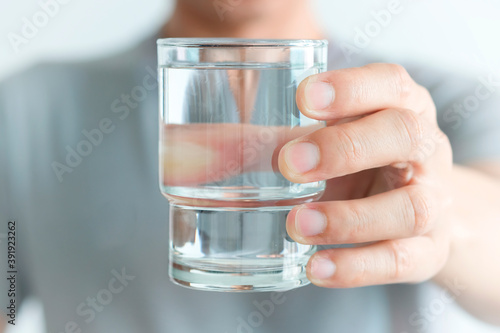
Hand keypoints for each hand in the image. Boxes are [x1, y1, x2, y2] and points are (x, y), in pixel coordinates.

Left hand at [280, 63, 453, 286]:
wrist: (413, 210)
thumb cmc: (358, 164)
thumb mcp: (320, 143)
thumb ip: (265, 144)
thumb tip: (188, 151)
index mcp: (399, 107)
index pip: (390, 82)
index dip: (351, 87)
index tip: (302, 96)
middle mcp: (424, 149)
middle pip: (404, 135)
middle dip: (345, 148)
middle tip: (289, 164)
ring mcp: (433, 201)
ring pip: (410, 207)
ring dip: (350, 218)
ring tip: (296, 226)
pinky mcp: (429, 250)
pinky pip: (401, 261)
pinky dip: (357, 266)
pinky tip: (315, 267)